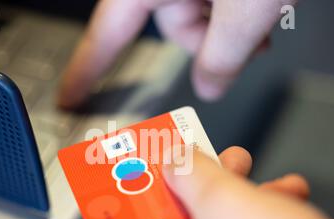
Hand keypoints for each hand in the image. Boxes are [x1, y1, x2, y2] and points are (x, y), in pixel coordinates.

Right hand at [58, 0, 296, 107]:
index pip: (106, 33)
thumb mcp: (247, 5)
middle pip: (169, 23)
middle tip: (246, 44)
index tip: (69, 96)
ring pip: (196, 10)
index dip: (86, 71)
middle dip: (209, 40)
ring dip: (230, 25)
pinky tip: (261, 4)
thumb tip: (210, 87)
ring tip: (264, 16)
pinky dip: (235, 6)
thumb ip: (224, 55)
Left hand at [150, 146, 333, 218]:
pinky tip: (287, 191)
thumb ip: (190, 176)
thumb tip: (172, 159)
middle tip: (196, 157)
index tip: (142, 174)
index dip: (138, 202)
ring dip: (235, 189)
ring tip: (245, 164)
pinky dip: (266, 210)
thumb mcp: (225, 205)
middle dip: (196, 183)